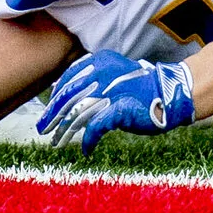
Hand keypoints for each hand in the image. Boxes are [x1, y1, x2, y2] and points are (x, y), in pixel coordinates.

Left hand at [37, 51, 193, 151]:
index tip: (47, 109)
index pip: (69, 79)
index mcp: (100, 62)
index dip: (55, 96)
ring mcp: (110, 92)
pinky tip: (86, 149)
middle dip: (53, 115)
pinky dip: (88, 141)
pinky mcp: (117, 110)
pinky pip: (94, 128)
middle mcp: (102, 74)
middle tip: (43, 129)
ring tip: (57, 143)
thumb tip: (65, 92)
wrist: (169, 93)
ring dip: (64, 132)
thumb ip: (93, 79)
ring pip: (76, 115)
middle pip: (68, 98)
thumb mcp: (114, 75)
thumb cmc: (140, 87)